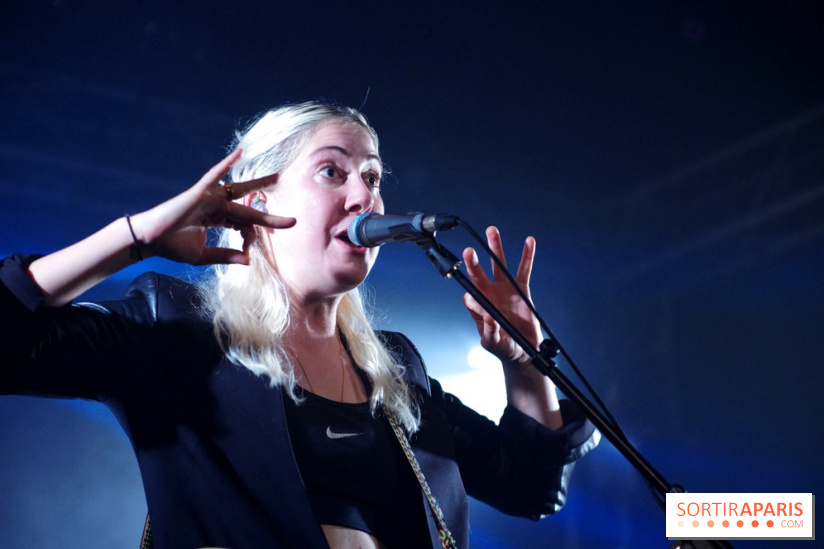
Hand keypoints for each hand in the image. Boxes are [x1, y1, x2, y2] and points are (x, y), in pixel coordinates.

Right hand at [131, 150, 294, 264]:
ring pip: (239, 189)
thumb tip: (247, 261)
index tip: (248, 252)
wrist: (151, 241)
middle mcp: (217, 206)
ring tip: (278, 178)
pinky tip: (240, 153)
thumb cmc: (173, 247)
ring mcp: (209, 197)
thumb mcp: (204, 256)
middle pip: (249, 206)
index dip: (251, 239)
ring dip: (259, 184)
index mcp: (219, 219)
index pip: (245, 225)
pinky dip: (226, 163)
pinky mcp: (199, 192)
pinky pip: (215, 175)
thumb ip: (225, 256)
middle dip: (269, 214)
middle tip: (292, 220)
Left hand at [462, 226, 540, 368]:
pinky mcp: (521, 290)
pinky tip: (529, 241)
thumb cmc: (505, 348)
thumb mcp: (494, 345)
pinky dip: (527, 256)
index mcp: (479, 309)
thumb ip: (490, 334)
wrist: (524, 350)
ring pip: (498, 266)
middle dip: (473, 263)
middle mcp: (489, 296)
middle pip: (478, 275)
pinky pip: (523, 270)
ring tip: (491, 231)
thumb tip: (488, 318)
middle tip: (469, 251)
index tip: (476, 301)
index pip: (470, 297)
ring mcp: (504, 290)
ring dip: (495, 248)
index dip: (472, 297)